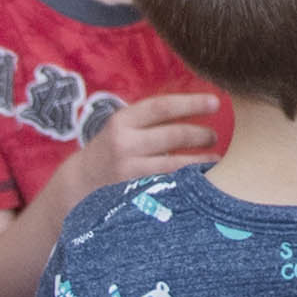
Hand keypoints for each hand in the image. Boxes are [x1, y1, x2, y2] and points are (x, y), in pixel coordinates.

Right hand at [63, 92, 223, 201]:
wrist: (81, 183)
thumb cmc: (112, 149)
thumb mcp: (123, 126)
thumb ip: (152, 118)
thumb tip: (197, 106)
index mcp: (123, 120)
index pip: (161, 107)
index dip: (191, 103)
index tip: (215, 102)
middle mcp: (124, 143)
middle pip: (172, 135)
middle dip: (199, 134)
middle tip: (214, 136)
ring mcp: (129, 170)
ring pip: (174, 164)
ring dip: (199, 161)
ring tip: (215, 159)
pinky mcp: (134, 194)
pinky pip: (168, 185)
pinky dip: (187, 181)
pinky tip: (200, 180)